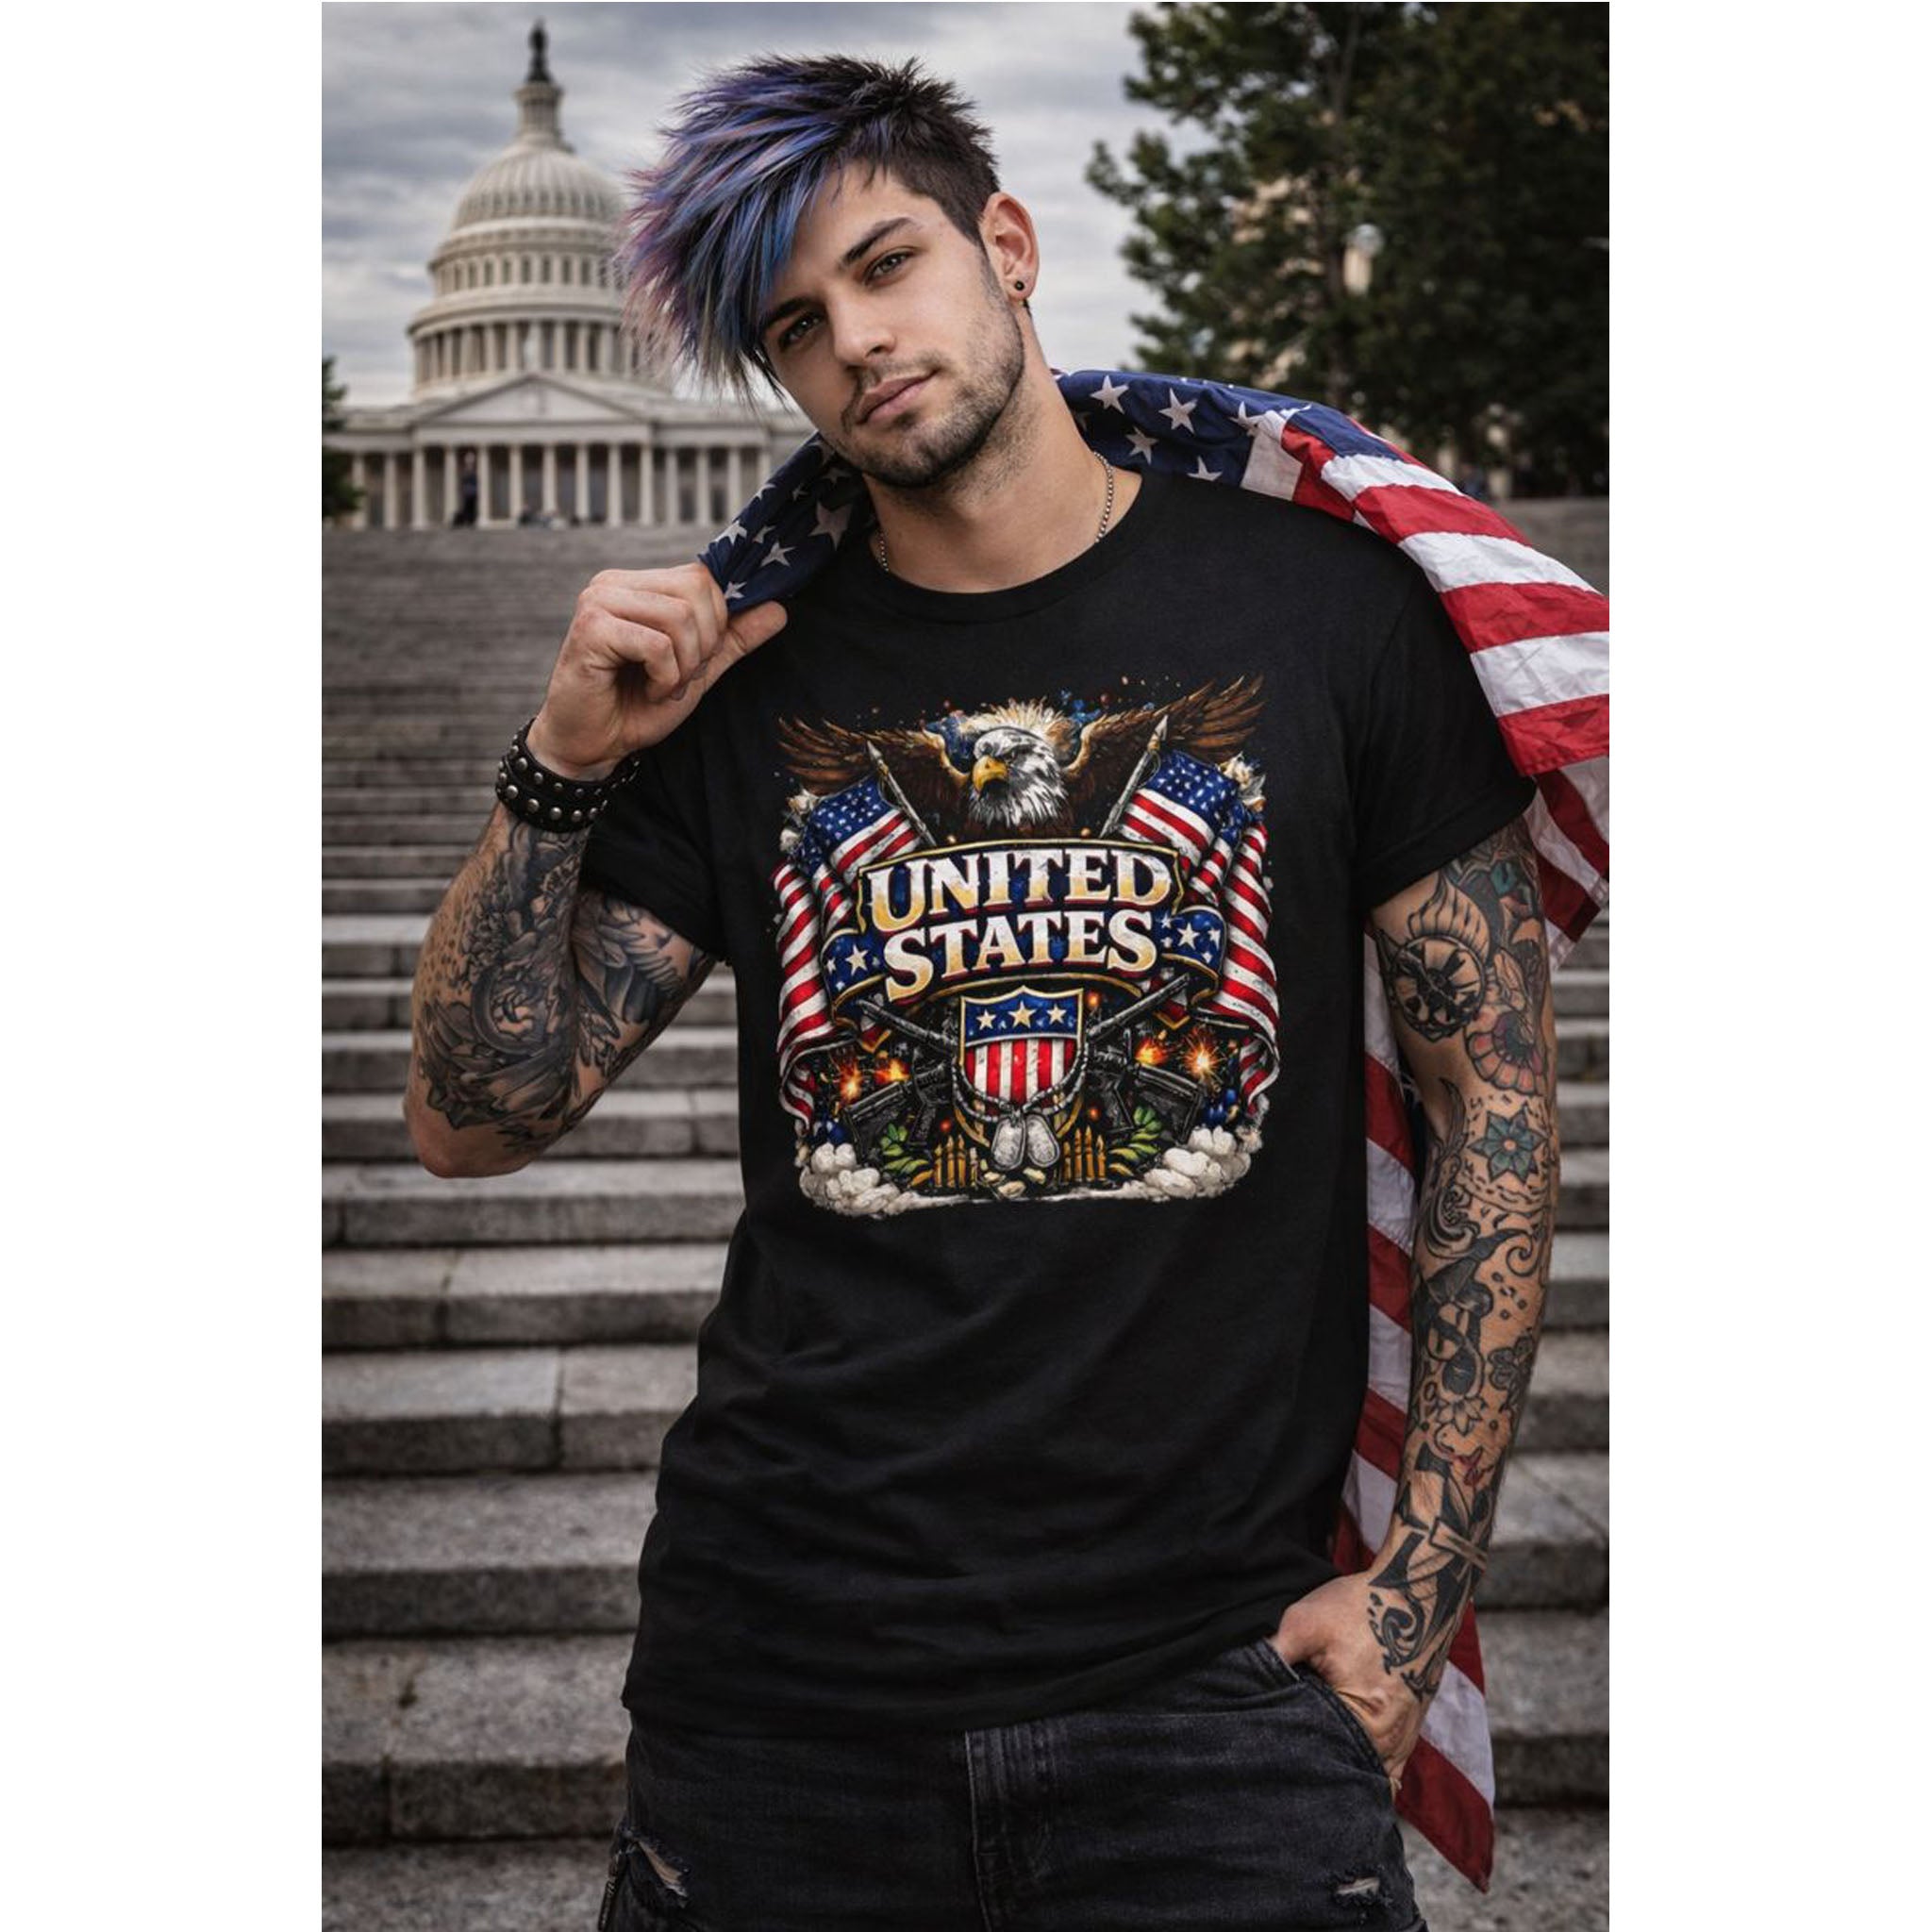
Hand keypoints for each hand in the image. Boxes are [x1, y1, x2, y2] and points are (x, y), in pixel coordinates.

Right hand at [529, 561, 787, 776]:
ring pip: (680, 618)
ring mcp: (598, 601)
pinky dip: (663, 679)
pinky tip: (645, 691)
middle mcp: (614, 583)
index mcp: (638, 584)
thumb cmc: (636, 706)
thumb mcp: (697, 669)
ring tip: (658, 687)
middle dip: (702, 645)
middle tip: (676, 677)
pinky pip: (658, 645)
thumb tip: (780, 608)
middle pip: (697, 591)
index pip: (702, 579)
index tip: (691, 662)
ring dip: (682, 667)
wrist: (592, 745)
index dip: (714, 624)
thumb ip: (734, 638)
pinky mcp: (591, 627)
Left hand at [1267, 1573, 1429, 1797]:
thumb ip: (1274, 1656)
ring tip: (1313, 1768)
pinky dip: (1369, 1767)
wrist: (1415, 1592)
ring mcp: (1405, 1738)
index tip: (1269, 1755)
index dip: (1292, 1756)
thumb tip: (1239, 1680)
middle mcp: (1389, 1739)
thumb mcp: (1305, 1623)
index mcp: (1363, 1718)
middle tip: (1286, 1766)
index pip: (1319, 1756)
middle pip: (1346, 1772)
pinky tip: (1347, 1766)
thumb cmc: (1359, 1606)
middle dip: (1318, 1770)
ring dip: (1345, 1771)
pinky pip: (1391, 1766)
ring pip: (1370, 1775)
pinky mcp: (1413, 1729)